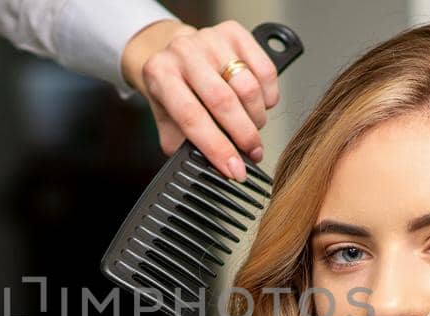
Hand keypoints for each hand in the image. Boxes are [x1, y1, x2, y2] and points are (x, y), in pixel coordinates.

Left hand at [121, 20, 280, 180]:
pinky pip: (264, 70)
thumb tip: (210, 168)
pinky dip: (269, 95)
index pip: (191, 117)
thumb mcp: (167, 119)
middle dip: (244, 136)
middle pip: (223, 101)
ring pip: (247, 86)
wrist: (175, 55)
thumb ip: (183, 144)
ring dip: (257, 116)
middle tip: (253, 154)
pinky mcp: (234, 32)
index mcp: (161, 75)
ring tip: (252, 128)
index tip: (235, 170)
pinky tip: (260, 104)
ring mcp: (210, 38)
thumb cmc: (173, 91)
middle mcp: (183, 52)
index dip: (217, 148)